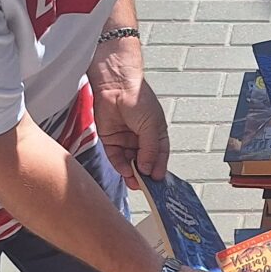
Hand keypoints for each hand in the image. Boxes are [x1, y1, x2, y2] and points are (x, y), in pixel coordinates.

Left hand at [89, 37, 167, 188]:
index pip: (159, 155)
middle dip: (144, 174)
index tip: (158, 182)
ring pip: (129, 162)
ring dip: (132, 173)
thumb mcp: (151, 125)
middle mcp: (141, 137)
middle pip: (144, 161)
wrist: (115, 84)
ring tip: (135, 183)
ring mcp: (126, 139)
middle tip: (146, 187)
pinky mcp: (111, 139)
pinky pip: (116, 157)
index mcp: (156, 133)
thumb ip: (150, 148)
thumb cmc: (137, 98)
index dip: (159, 168)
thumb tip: (148, 169)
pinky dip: (120, 165)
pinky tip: (124, 171)